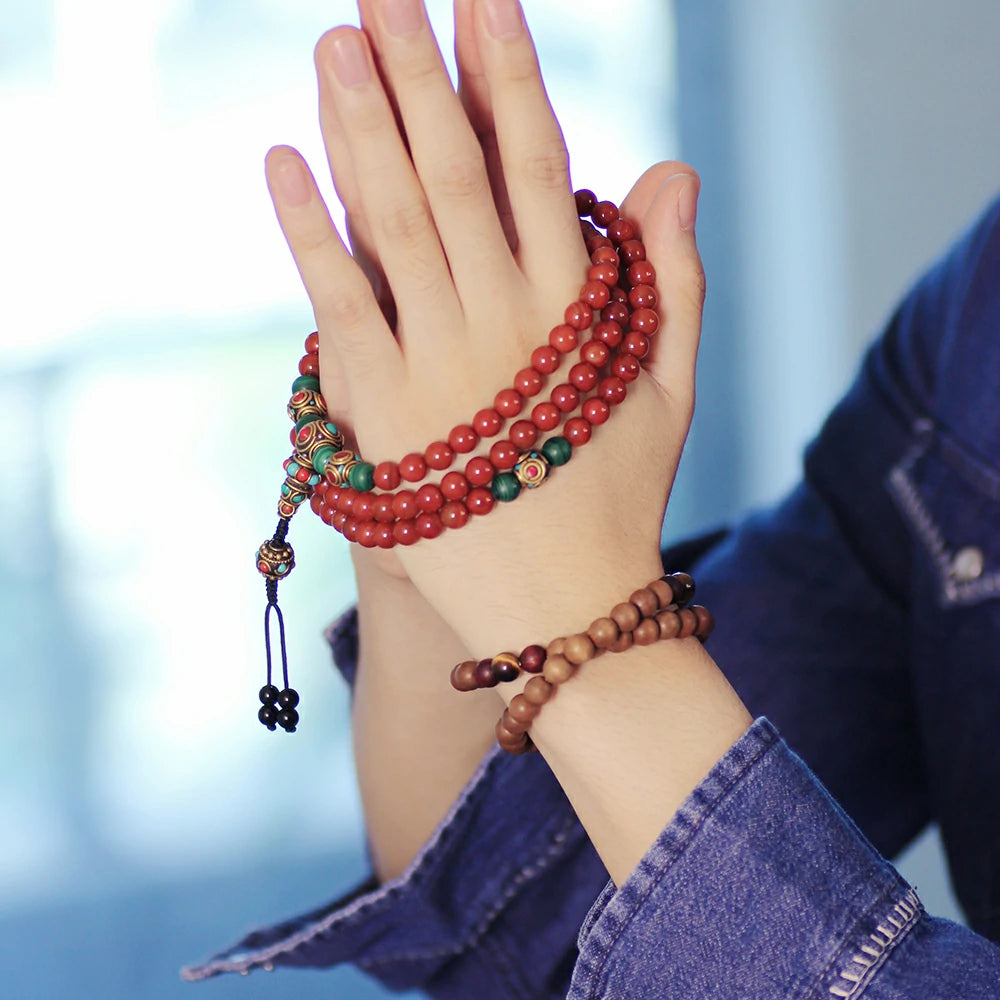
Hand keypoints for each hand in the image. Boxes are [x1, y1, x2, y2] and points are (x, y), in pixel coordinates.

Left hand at [264, 0, 705, 655]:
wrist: (561, 611)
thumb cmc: (618, 499)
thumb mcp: (669, 391)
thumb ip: (673, 280)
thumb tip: (671, 171)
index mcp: (572, 309)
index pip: (533, 165)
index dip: (506, 75)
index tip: (481, 1)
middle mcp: (502, 320)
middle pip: (451, 170)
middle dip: (416, 70)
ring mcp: (434, 362)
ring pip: (391, 220)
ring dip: (358, 124)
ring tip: (333, 42)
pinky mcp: (378, 409)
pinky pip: (336, 302)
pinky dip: (307, 228)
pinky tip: (281, 157)